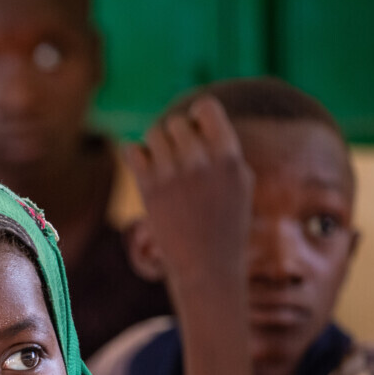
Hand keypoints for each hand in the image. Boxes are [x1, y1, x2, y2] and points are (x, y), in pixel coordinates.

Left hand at [124, 95, 253, 300]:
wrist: (207, 267)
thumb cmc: (227, 226)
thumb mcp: (241, 184)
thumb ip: (225, 150)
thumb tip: (201, 120)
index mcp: (229, 156)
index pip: (207, 107)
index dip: (198, 115)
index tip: (197, 130)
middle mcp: (200, 161)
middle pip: (177, 123)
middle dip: (176, 136)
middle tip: (178, 159)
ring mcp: (172, 175)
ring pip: (154, 133)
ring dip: (156, 145)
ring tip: (163, 165)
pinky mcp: (149, 190)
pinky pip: (132, 151)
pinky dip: (136, 155)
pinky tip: (145, 168)